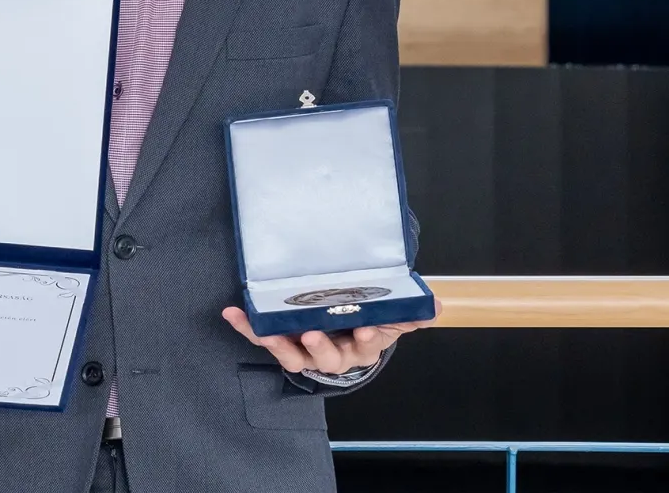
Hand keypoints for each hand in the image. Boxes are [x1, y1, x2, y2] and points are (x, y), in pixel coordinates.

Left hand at [222, 299, 440, 374]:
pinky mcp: (281, 340)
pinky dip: (247, 326)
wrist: (343, 328)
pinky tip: (233, 313)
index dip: (365, 340)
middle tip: (312, 334)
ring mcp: (304, 350)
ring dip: (277, 344)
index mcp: (360, 347)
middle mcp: (332, 354)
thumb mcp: (390, 318)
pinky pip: (263, 335)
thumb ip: (409, 314)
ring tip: (266, 331)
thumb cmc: (366, 321)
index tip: (364, 330)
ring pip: (291, 354)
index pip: (365, 346)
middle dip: (319, 347)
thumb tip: (435, 310)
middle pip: (326, 358)